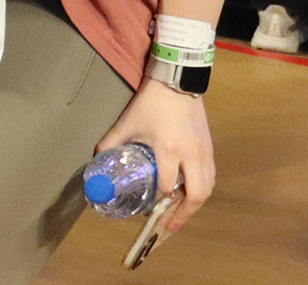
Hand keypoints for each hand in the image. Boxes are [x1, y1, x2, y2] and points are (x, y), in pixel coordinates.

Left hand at [96, 81, 213, 233]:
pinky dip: (202, 190)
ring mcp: (204, 151)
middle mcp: (191, 154)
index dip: (158, 202)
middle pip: (195, 195)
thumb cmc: (150, 103)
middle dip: (183, 214)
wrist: (177, 81)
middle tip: (169, 226)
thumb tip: (96, 162)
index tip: (147, 211)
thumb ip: (110, 143)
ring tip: (179, 215)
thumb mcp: (127, 123)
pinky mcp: (210, 147)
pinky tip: (190, 195)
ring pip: (207, 188)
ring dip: (194, 204)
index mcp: (168, 150)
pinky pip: (211, 176)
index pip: (167, 187)